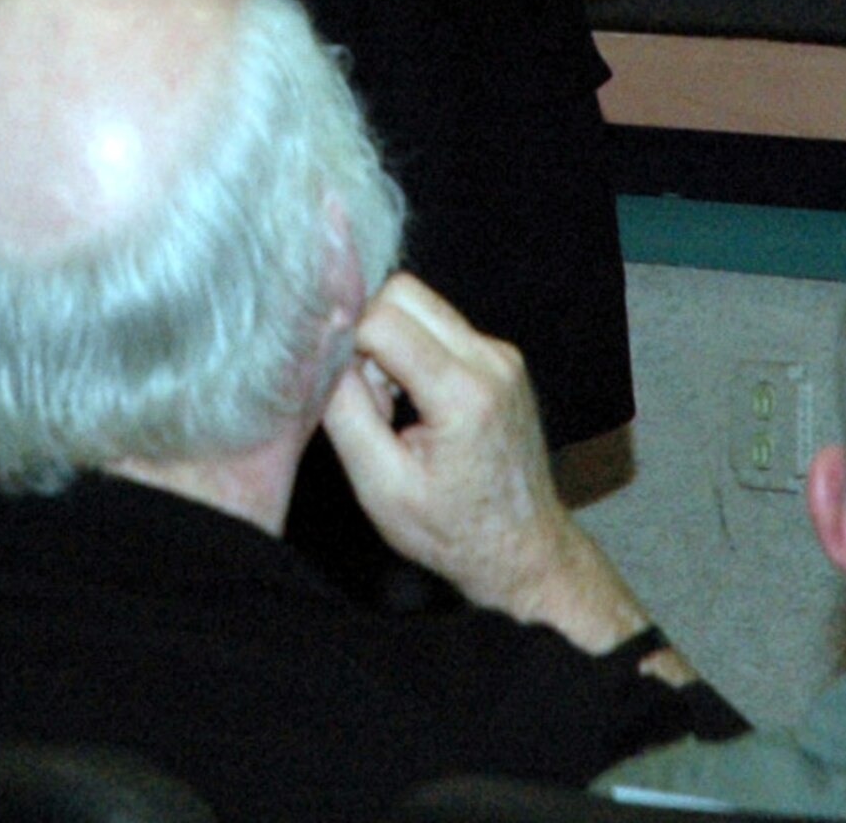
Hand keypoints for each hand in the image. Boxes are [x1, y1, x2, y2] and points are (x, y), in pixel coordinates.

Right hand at [321, 275, 651, 653]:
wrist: (524, 552)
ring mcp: (502, 354)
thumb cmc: (451, 531)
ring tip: (396, 405)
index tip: (352, 397)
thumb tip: (321, 346)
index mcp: (463, 392)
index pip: (381, 318)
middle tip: (374, 397)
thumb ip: (344, 408)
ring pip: (420, 302)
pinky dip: (414, 349)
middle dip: (370, 333)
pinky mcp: (501, 356)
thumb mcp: (379, 485)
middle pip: (403, 292)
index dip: (349, 347)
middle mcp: (491, 359)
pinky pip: (439, 323)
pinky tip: (418, 403)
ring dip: (391, 340)